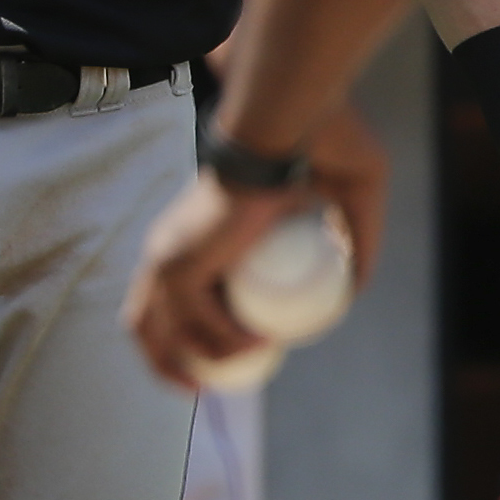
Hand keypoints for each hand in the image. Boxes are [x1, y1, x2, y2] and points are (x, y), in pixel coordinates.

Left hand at [127, 103, 392, 387]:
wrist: (289, 120)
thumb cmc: (316, 143)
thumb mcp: (350, 198)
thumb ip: (357, 239)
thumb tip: (355, 287)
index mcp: (191, 229)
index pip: (167, 290)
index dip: (193, 328)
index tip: (243, 348)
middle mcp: (169, 242)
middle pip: (143, 319)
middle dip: (171, 361)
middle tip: (219, 379)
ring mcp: (168, 252)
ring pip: (154, 329)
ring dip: (198, 360)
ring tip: (247, 364)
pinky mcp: (179, 261)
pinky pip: (193, 322)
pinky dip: (224, 343)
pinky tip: (261, 343)